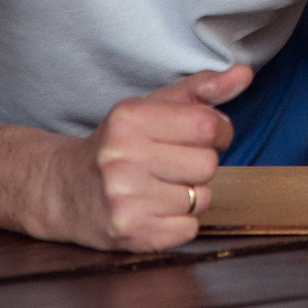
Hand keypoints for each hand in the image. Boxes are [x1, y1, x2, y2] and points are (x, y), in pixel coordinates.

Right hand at [49, 63, 250, 251]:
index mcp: (130, 119)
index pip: (208, 125)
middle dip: (199, 164)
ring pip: (201, 197)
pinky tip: (153, 209)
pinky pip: (189, 229)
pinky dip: (179, 222)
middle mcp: (123, 158)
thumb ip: (201, 89)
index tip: (200, 136)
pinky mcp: (130, 233)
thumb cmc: (117, 145)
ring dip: (189, 194)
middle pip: (208, 164)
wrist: (62, 190)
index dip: (217, 131)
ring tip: (158, 186)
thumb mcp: (151, 107)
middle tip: (171, 164)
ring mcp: (124, 199)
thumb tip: (245, 73)